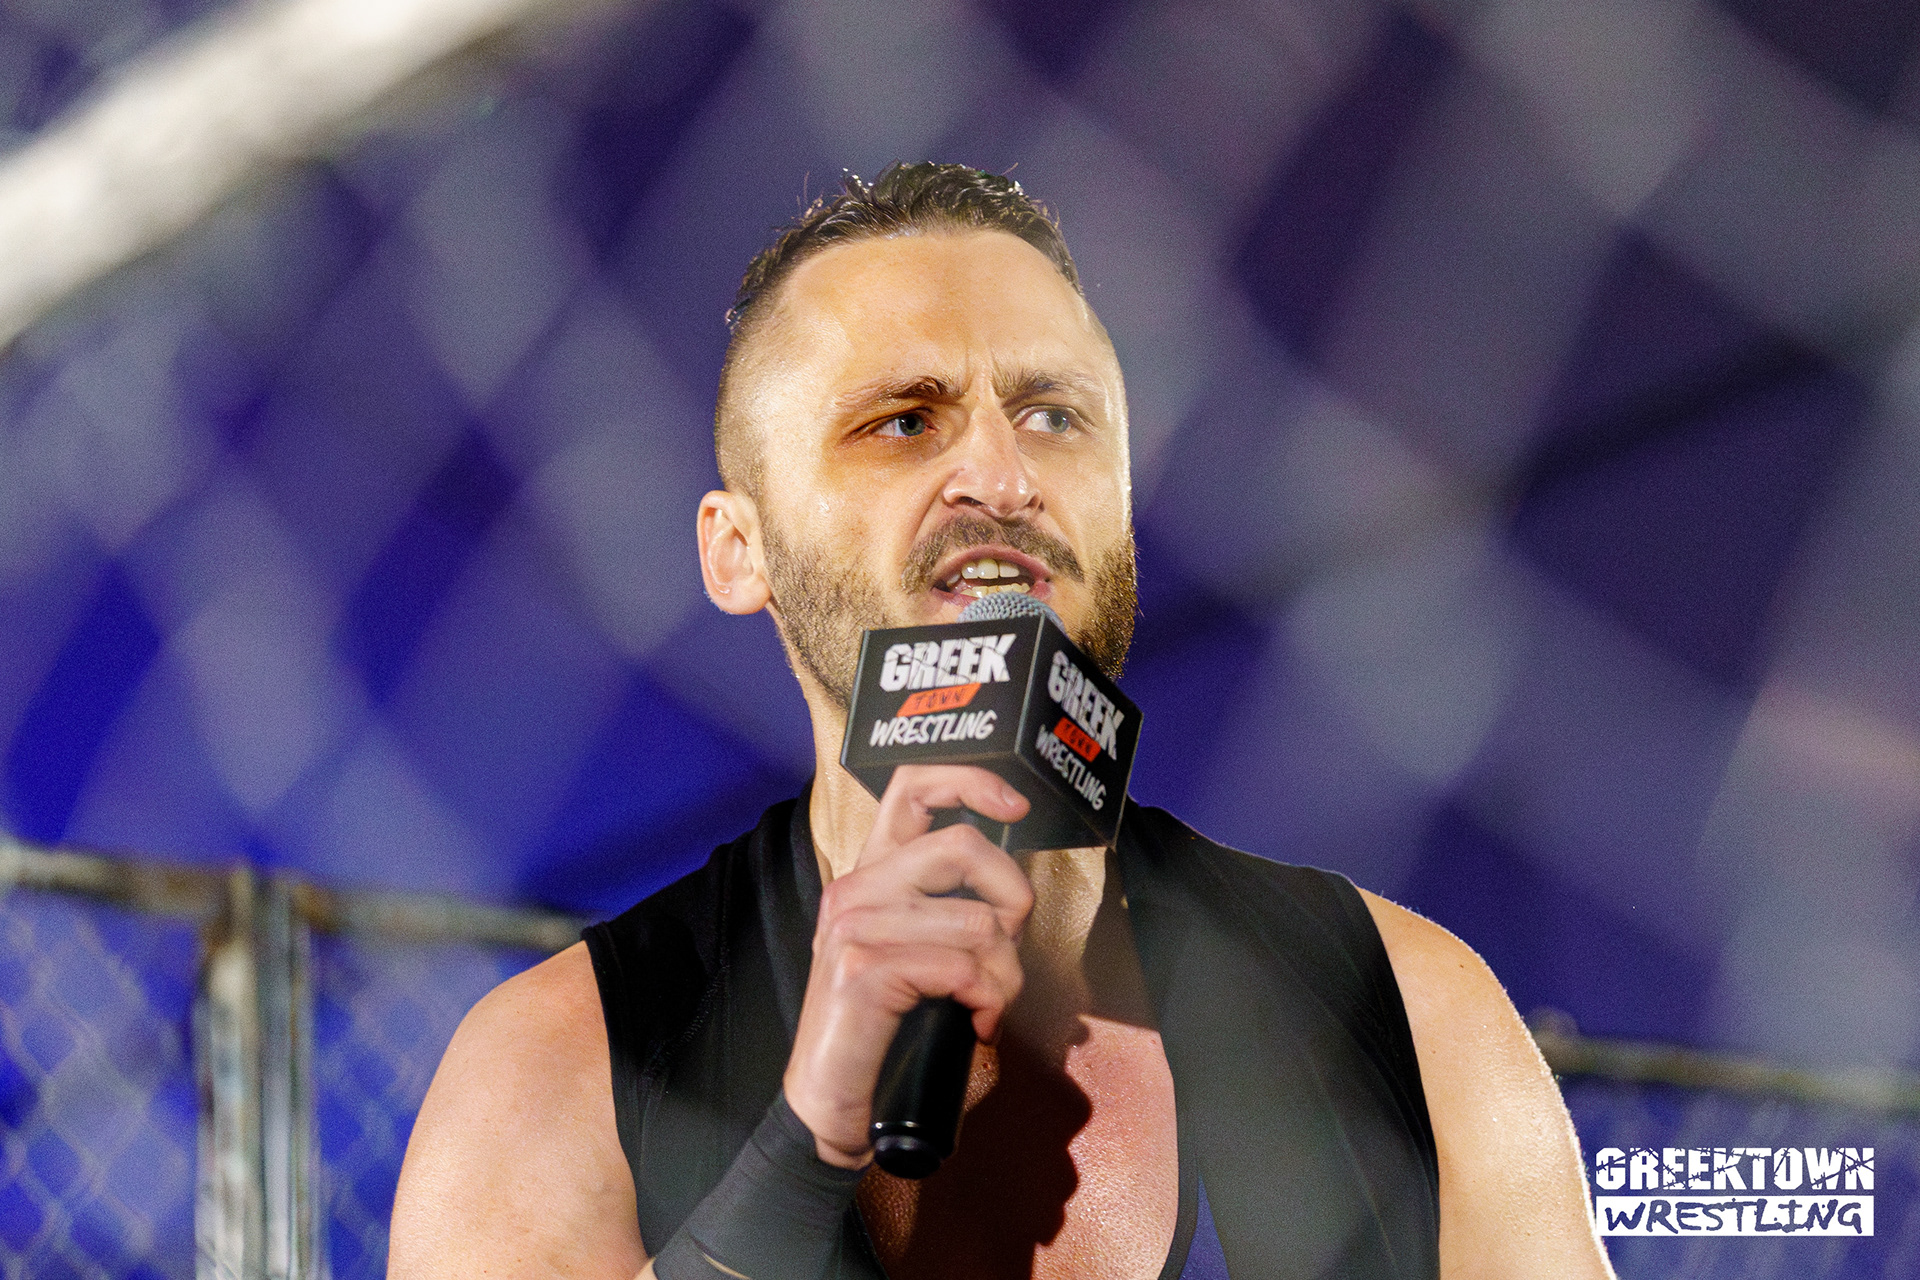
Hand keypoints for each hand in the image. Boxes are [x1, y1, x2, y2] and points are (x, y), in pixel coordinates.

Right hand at [783, 765, 1032, 1167]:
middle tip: (1007, 954)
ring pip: (976, 920)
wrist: (835, 1108)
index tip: (1014, 805)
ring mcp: (853, 925)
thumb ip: (954, 914)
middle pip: (963, 846)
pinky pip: (961, 965)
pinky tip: (975, 1024)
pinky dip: (986, 999)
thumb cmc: (890, 1037)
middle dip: (1013, 900)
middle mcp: (856, 889)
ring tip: (988, 1006)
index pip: (913, 788)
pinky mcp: (861, 968)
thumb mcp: (925, 959)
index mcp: (872, 877)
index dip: (972, 781)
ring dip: (1005, 974)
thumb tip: (1014, 897)